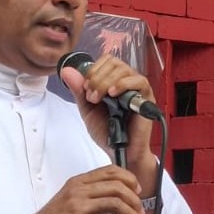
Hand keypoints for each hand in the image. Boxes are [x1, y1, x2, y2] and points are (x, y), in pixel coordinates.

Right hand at [30, 165, 144, 213]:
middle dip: (134, 199)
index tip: (136, 189)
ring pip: (115, 204)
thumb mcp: (68, 199)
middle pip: (116, 186)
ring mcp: (79, 209)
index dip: (128, 178)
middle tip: (140, 209)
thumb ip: (90, 195)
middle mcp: (78, 192)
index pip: (109, 171)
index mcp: (77, 182)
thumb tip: (115, 199)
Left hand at [59, 55, 158, 193]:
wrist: (120, 152)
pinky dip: (122, 84)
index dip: (93, 70)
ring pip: (123, 69)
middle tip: (91, 97)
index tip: (85, 88)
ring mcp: (137, 88)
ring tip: (99, 99)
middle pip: (113, 62)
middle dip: (97, 77)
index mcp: (113, 82)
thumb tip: (66, 70)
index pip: (105, 61)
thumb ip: (79, 91)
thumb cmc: (108, 133)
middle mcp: (126, 81)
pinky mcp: (146, 96)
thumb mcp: (87, 110)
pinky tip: (113, 94)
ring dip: (105, 82)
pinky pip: (138, 80)